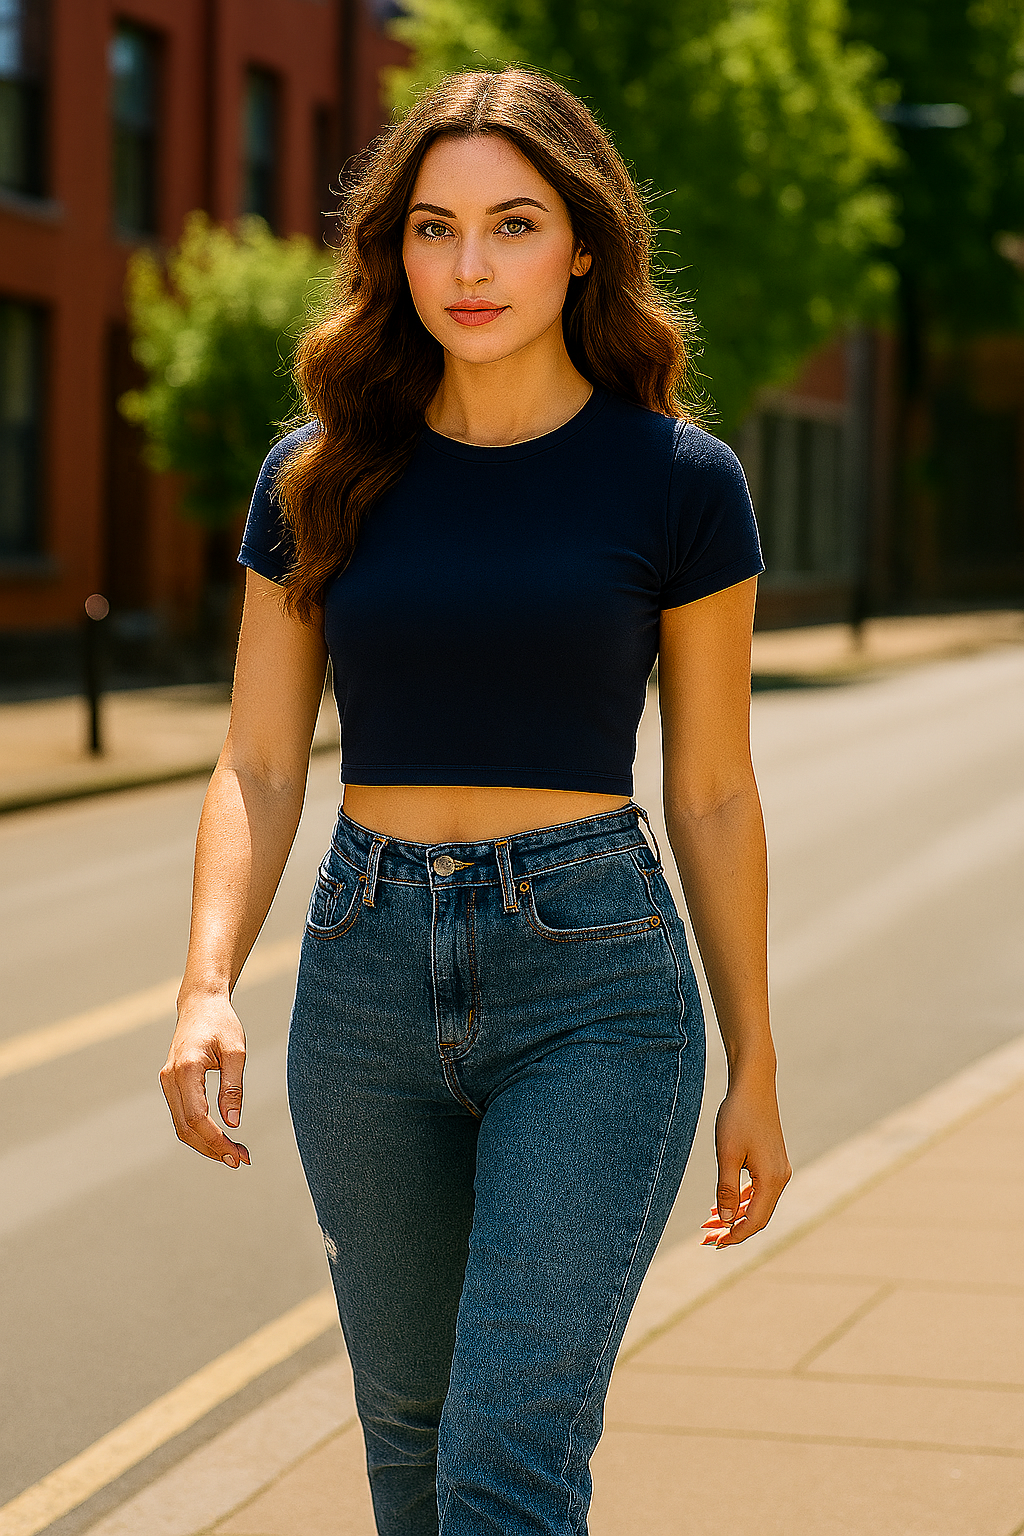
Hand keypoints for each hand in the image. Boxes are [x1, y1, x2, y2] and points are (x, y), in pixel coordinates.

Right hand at [159, 994, 250, 1168]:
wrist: (200, 1004)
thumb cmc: (222, 1023)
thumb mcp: (236, 1051)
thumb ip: (233, 1087)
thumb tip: (233, 1123)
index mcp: (187, 1068)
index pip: (197, 1117)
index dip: (216, 1140)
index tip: (237, 1154)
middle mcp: (170, 1078)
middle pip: (186, 1127)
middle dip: (212, 1148)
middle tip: (240, 1160)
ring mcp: (167, 1082)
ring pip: (181, 1125)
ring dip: (206, 1143)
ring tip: (234, 1153)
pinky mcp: (171, 1084)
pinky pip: (182, 1115)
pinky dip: (199, 1131)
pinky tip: (220, 1137)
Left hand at [700, 1076, 789, 1247]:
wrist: (753, 1085)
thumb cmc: (738, 1116)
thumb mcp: (727, 1154)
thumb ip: (727, 1189)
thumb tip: (726, 1221)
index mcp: (772, 1179)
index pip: (755, 1220)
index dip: (735, 1235)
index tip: (714, 1244)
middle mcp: (781, 1177)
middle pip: (758, 1215)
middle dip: (733, 1229)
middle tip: (707, 1239)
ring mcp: (779, 1169)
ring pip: (758, 1203)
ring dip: (736, 1215)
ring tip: (710, 1224)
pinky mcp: (773, 1160)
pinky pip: (759, 1189)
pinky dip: (742, 1199)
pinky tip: (725, 1203)